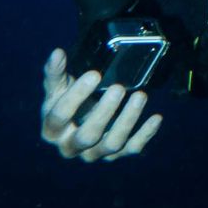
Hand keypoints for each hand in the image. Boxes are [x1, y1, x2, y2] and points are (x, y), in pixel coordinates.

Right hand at [40, 49, 163, 162]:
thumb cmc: (66, 100)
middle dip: (105, 112)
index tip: (94, 75)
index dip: (76, 96)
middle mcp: (71, 147)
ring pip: (112, 144)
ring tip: (140, 95)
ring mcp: (94, 153)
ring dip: (128, 120)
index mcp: (52, 130)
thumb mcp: (58, 87)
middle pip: (87, 136)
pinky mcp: (115, 154)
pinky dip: (146, 134)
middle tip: (118, 88)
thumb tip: (57, 53)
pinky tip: (156, 117)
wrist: (79, 119)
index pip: (60, 117)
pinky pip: (132, 148)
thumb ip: (55, 72)